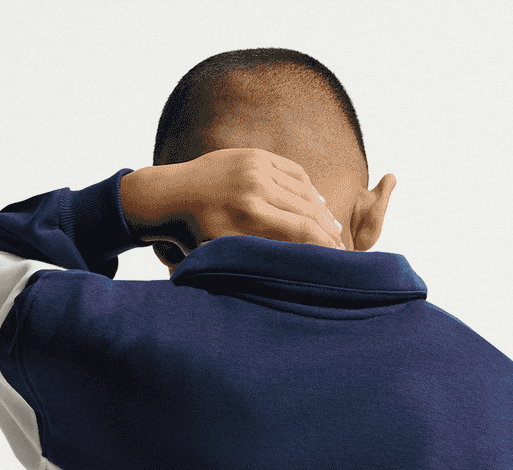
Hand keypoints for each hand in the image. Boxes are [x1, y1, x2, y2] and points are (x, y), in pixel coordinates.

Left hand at [118, 150, 344, 258]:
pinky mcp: (256, 154)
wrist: (170, 195)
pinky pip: (294, 172)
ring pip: (305, 190)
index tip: (339, 261)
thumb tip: (295, 273)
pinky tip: (316, 205)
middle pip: (308, 211)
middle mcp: (254, 187)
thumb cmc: (194, 238)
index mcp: (247, 217)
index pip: (302, 232)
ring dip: (322, 212)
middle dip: (329, 232)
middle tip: (342, 250)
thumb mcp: (222, 256)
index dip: (325, 248)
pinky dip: (309, 190)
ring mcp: (256, 166)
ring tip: (332, 231)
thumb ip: (256, 260)